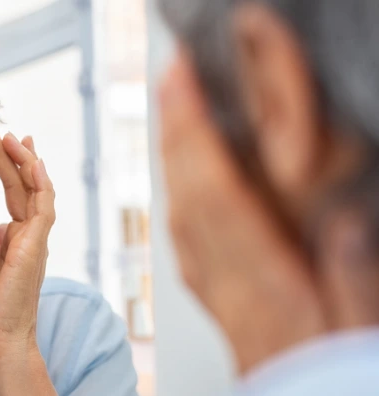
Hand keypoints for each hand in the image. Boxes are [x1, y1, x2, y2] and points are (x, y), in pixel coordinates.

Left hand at [0, 118, 56, 394]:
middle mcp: (29, 233)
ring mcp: (36, 239)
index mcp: (15, 235)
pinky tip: (32, 162)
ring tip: (11, 135)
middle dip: (11, 153)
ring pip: (38, 189)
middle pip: (24, 183)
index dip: (2, 163)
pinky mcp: (37, 247)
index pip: (12, 190)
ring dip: (25, 161)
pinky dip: (40, 183)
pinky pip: (43, 208)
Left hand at [159, 51, 325, 373]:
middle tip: (173, 82)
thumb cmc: (327, 371)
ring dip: (176, 159)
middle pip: (191, 196)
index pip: (219, 197)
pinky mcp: (216, 297)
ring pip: (183, 214)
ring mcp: (216, 291)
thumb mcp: (355, 323)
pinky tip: (182, 180)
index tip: (186, 90)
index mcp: (264, 284)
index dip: (198, 138)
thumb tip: (340, 223)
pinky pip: (185, 239)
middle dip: (180, 133)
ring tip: (176, 114)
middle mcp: (229, 283)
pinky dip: (180, 196)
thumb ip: (350, 275)